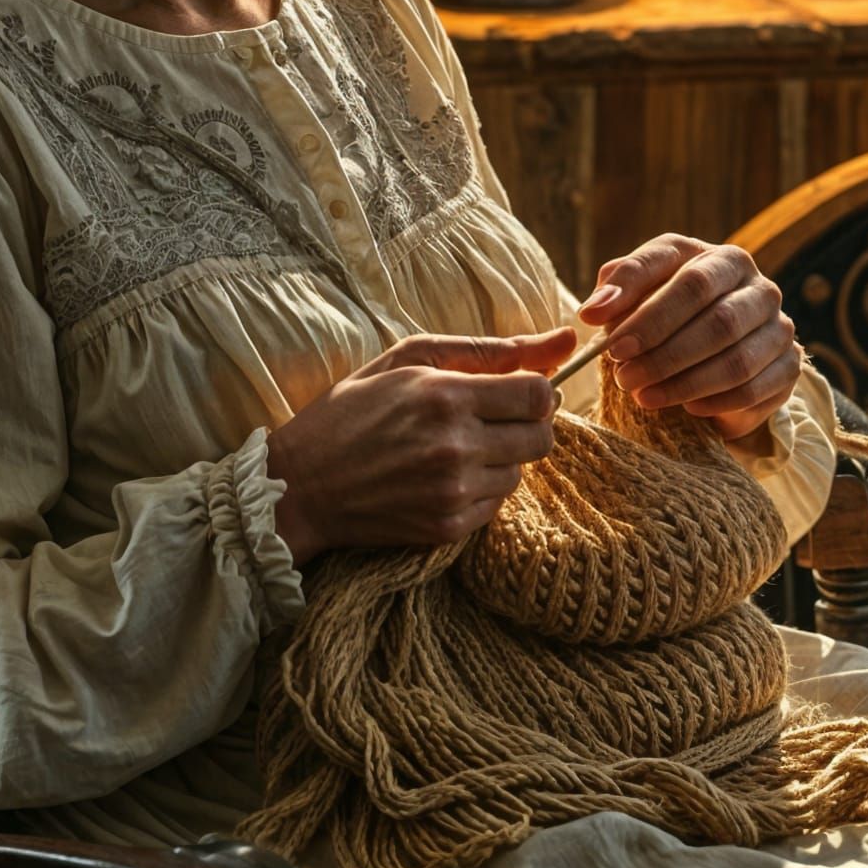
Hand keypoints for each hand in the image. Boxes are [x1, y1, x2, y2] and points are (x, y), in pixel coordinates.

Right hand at [265, 328, 574, 566]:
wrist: (301, 484)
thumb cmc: (352, 410)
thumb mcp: (409, 359)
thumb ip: (489, 348)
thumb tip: (566, 339)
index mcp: (445, 396)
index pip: (539, 394)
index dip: (537, 390)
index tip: (516, 391)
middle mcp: (455, 447)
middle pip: (541, 437)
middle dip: (525, 424)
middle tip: (489, 419)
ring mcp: (453, 493)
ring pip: (519, 472)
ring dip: (500, 458)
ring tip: (455, 448)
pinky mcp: (448, 528)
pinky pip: (496, 505)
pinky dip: (480, 489)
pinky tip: (442, 476)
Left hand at [579, 235, 798, 442]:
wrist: (714, 352)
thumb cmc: (667, 312)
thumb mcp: (640, 290)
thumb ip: (616, 288)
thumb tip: (593, 310)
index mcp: (723, 259)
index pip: (690, 278)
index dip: (650, 312)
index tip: (610, 341)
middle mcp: (760, 288)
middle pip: (718, 321)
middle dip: (664, 353)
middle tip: (624, 375)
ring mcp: (780, 328)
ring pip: (736, 360)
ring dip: (684, 383)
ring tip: (643, 395)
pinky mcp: (788, 368)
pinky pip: (753, 390)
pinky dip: (714, 402)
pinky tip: (686, 408)